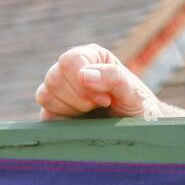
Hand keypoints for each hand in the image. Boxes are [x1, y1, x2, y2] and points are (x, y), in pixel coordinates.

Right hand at [36, 43, 163, 119]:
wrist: (139, 128)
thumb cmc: (139, 106)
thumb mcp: (133, 91)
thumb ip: (113, 78)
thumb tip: (83, 74)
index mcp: (91, 56)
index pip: (69, 61)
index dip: (83, 83)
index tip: (105, 99)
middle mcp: (72, 69)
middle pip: (54, 79)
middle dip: (80, 98)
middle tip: (101, 105)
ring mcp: (60, 89)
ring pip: (45, 95)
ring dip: (72, 108)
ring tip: (93, 111)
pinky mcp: (54, 110)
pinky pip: (45, 114)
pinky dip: (64, 120)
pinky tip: (83, 120)